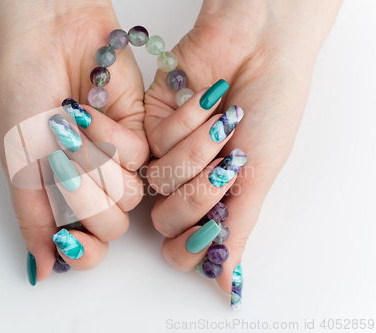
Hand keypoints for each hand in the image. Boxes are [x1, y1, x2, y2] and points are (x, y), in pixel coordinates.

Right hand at [0, 0, 148, 282]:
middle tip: (60, 158)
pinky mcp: (141, 135)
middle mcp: (94, 186)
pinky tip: (92, 110)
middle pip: (111, 225)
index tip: (70, 236)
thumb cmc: (23, 94)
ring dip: (95, 160)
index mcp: (62, 199)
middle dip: (83, 193)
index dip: (82, 251)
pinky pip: (140, 157)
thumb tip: (41, 271)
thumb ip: (33, 218)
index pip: (88, 251)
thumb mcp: (19, 161)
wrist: (47, 38)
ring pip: (129, 194)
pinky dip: (112, 134)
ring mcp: (119, 163)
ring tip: (72, 127)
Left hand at [144, 0, 341, 300]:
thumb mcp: (260, 175)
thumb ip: (238, 231)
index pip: (182, 249)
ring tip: (224, 121)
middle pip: (165, 221)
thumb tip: (229, 287)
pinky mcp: (147, 124)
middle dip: (199, 195)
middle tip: (228, 166)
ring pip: (156, 182)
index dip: (193, 244)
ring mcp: (164, 155)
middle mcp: (185, 183)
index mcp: (214, 201)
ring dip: (197, 152)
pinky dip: (185, 123)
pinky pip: (150, 143)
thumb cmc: (271, 110)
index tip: (212, 228)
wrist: (259, 49)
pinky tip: (204, 99)